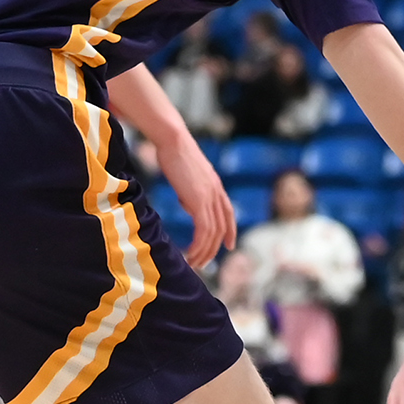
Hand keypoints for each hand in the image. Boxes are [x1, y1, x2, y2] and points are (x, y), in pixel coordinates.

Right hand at [165, 146, 237, 269]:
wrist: (173, 140)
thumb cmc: (174, 154)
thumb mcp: (188, 176)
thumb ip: (193, 191)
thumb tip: (190, 205)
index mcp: (216, 186)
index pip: (228, 213)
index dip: (230, 231)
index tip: (229, 246)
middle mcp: (217, 193)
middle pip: (221, 228)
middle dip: (213, 249)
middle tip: (203, 263)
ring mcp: (209, 197)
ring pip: (212, 233)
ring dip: (204, 251)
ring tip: (193, 262)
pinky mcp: (199, 201)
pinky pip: (203, 230)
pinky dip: (198, 245)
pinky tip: (190, 253)